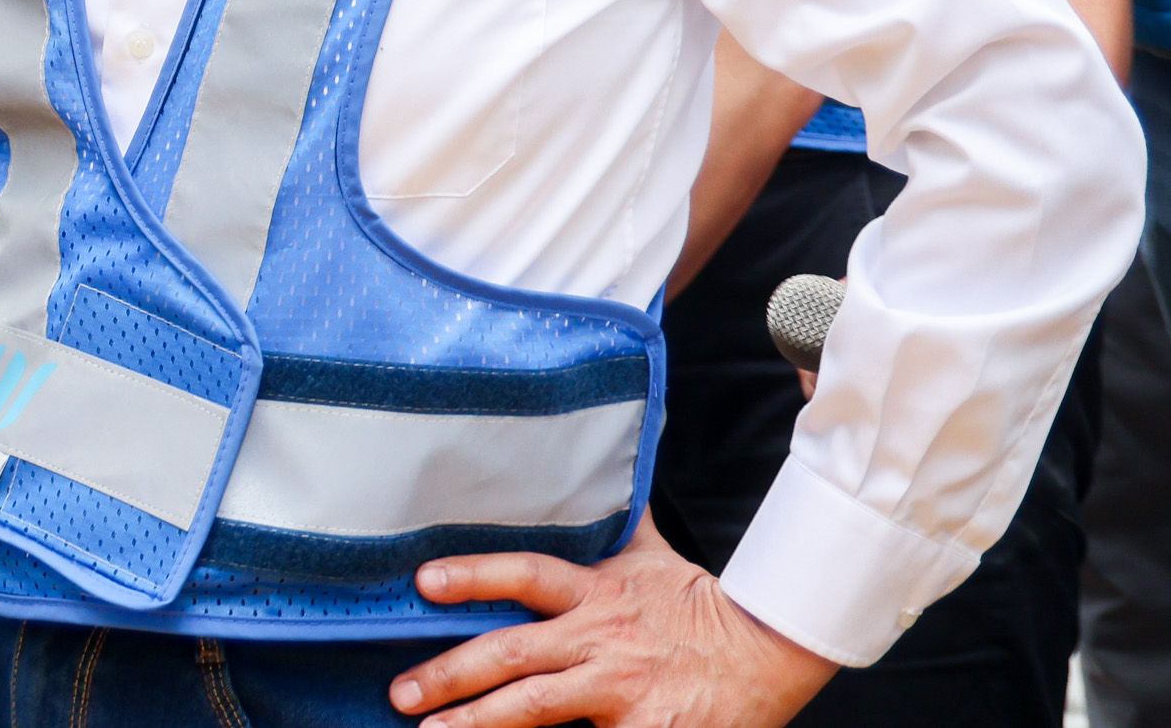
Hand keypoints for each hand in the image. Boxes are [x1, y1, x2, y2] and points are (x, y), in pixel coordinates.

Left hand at [394, 522, 832, 725]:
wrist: (769, 653)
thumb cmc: (702, 607)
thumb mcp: (654, 557)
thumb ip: (614, 523)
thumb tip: (600, 468)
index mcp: (599, 592)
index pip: (526, 574)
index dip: (474, 575)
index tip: (424, 581)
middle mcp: (602, 639)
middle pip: (512, 653)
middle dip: (450, 674)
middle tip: (401, 691)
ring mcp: (620, 689)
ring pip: (534, 708)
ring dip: (476, 723)